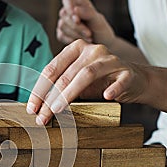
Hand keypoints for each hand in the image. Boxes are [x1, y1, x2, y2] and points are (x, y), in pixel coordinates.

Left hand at [26, 39, 146, 124]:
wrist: (134, 81)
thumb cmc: (100, 82)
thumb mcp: (76, 83)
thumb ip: (60, 89)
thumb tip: (37, 108)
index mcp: (75, 50)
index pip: (51, 69)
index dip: (39, 90)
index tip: (31, 108)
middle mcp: (92, 50)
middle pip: (65, 74)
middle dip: (50, 97)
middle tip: (41, 116)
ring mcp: (111, 60)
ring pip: (86, 74)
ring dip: (69, 93)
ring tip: (57, 109)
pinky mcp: (128, 72)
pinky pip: (120, 80)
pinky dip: (113, 88)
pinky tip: (106, 97)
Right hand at [57, 0, 114, 45]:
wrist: (101, 46)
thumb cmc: (101, 32)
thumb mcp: (98, 22)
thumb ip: (88, 13)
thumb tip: (75, 9)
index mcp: (80, 3)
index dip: (69, 6)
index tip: (75, 17)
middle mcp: (70, 11)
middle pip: (64, 14)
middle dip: (77, 26)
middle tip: (89, 34)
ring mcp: (65, 22)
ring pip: (62, 25)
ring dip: (76, 34)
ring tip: (88, 38)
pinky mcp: (61, 33)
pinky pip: (61, 35)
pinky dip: (71, 40)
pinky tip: (80, 41)